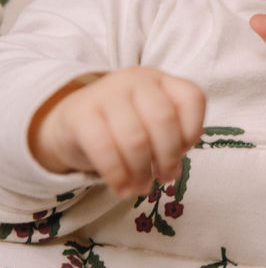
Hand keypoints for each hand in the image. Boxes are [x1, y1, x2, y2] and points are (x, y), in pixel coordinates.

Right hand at [29, 67, 204, 196]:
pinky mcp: (79, 113)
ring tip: (141, 187)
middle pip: (164, 119)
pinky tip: (121, 188)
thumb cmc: (121, 127)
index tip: (183, 153)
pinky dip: (117, 175)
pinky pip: (104, 149)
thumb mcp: (151, 125)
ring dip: (142, 171)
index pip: (192, 98)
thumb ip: (170, 140)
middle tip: (163, 178)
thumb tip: (173, 170)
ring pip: (135, 138)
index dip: (193, 131)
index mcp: (160, 80)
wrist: (71, 123)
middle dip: (168, 157)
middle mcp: (135, 79)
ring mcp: (105, 92)